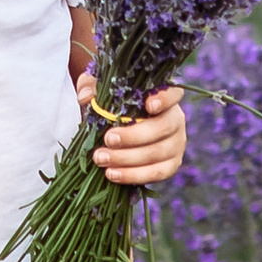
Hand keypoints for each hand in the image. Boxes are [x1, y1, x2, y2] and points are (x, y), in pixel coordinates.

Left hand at [78, 72, 187, 189]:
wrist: (123, 132)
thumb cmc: (115, 106)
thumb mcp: (102, 91)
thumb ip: (91, 86)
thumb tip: (85, 97)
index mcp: (165, 96)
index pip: (173, 93)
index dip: (164, 99)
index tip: (149, 105)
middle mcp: (176, 119)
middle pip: (163, 127)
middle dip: (134, 136)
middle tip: (108, 139)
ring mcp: (176, 144)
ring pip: (157, 153)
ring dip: (127, 159)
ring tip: (101, 159)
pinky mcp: (171, 165)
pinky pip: (157, 173)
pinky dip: (134, 175)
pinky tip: (113, 174)